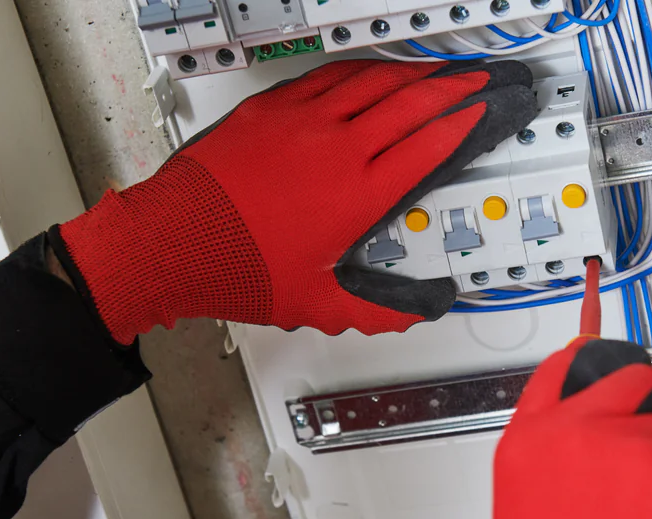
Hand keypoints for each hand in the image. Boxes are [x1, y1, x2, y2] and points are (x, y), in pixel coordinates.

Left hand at [49, 59, 536, 343]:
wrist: (173, 240)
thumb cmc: (236, 265)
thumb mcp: (315, 302)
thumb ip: (372, 311)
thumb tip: (408, 315)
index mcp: (358, 194)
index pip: (428, 146)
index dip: (461, 124)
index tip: (478, 112)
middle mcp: (338, 149)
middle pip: (411, 103)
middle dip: (451, 88)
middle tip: (472, 80)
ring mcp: (304, 122)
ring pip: (373, 81)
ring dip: (410, 72)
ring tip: (432, 69)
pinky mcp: (272, 109)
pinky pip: (329, 77)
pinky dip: (359, 70)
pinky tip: (369, 70)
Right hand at [493, 339, 651, 518]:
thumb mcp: (524, 505)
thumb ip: (552, 457)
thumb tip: (581, 441)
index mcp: (534, 437)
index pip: (562, 368)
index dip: (587, 359)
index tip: (600, 349)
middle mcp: (582, 427)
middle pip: (633, 380)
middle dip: (647, 410)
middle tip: (649, 459)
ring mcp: (636, 442)